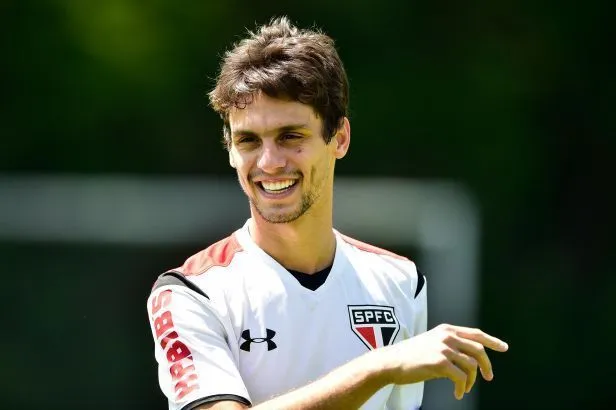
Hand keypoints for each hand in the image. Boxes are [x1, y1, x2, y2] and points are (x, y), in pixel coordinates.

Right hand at [375, 323, 508, 399]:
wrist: (391, 362)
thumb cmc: (410, 356)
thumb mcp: (431, 343)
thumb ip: (449, 345)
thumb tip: (469, 359)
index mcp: (446, 330)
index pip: (476, 333)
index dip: (492, 340)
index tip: (504, 347)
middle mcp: (447, 336)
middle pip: (479, 349)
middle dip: (486, 365)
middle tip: (488, 377)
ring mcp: (443, 348)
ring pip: (471, 365)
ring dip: (472, 380)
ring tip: (465, 388)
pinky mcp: (439, 362)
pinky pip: (461, 377)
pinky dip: (462, 388)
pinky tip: (458, 393)